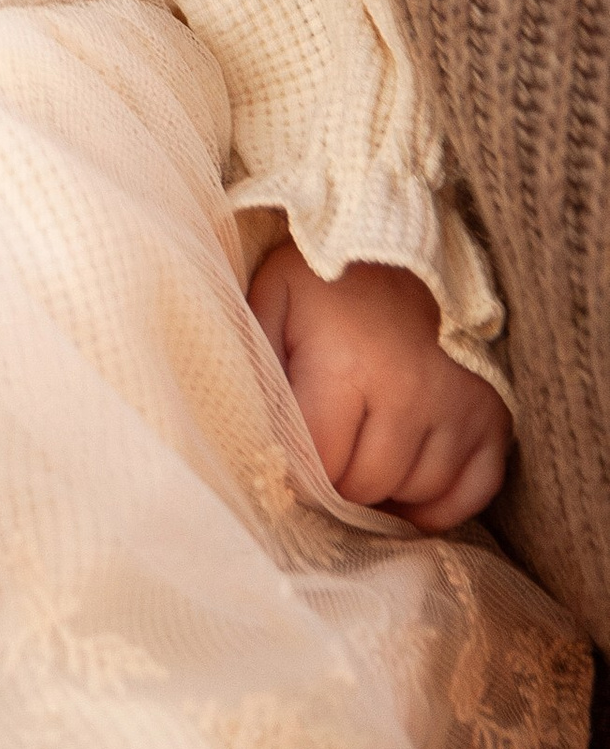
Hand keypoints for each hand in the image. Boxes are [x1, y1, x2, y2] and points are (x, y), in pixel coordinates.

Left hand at [250, 241, 508, 533]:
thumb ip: (259, 368)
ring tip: (367, 447)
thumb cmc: (327, 281)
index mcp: (348, 365)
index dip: (300, 468)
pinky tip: (411, 473)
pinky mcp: (494, 416)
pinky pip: (472, 494)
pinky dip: (439, 500)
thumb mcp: (273, 302)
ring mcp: (460, 406)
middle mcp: (412, 392)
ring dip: (388, 485)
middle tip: (330, 447)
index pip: (322, 464)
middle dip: (340, 477)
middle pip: (368, 485)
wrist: (402, 248)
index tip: (293, 451)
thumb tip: (254, 440)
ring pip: (418, 493)